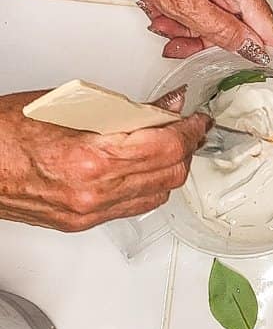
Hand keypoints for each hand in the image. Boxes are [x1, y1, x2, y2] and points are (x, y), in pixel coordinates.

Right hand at [0, 91, 209, 231]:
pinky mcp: (81, 223)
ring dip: (171, 169)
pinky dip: (149, 186)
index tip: (198, 119)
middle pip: (169, 175)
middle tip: (190, 128)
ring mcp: (87, 212)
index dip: (189, 131)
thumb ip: (122, 110)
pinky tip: (147, 168)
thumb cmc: (4, 132)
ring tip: (171, 145)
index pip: (165, 148)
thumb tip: (161, 108)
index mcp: (90, 158)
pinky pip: (133, 207)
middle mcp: (93, 192)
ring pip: (156, 195)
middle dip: (186, 148)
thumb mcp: (69, 105)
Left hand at [130, 0, 272, 61]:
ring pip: (215, 7)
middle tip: (176, 42)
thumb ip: (216, 27)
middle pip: (236, 20)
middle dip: (205, 36)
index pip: (268, 25)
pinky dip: (184, 2)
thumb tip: (247, 46)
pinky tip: (160, 0)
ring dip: (188, 20)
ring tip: (158, 14)